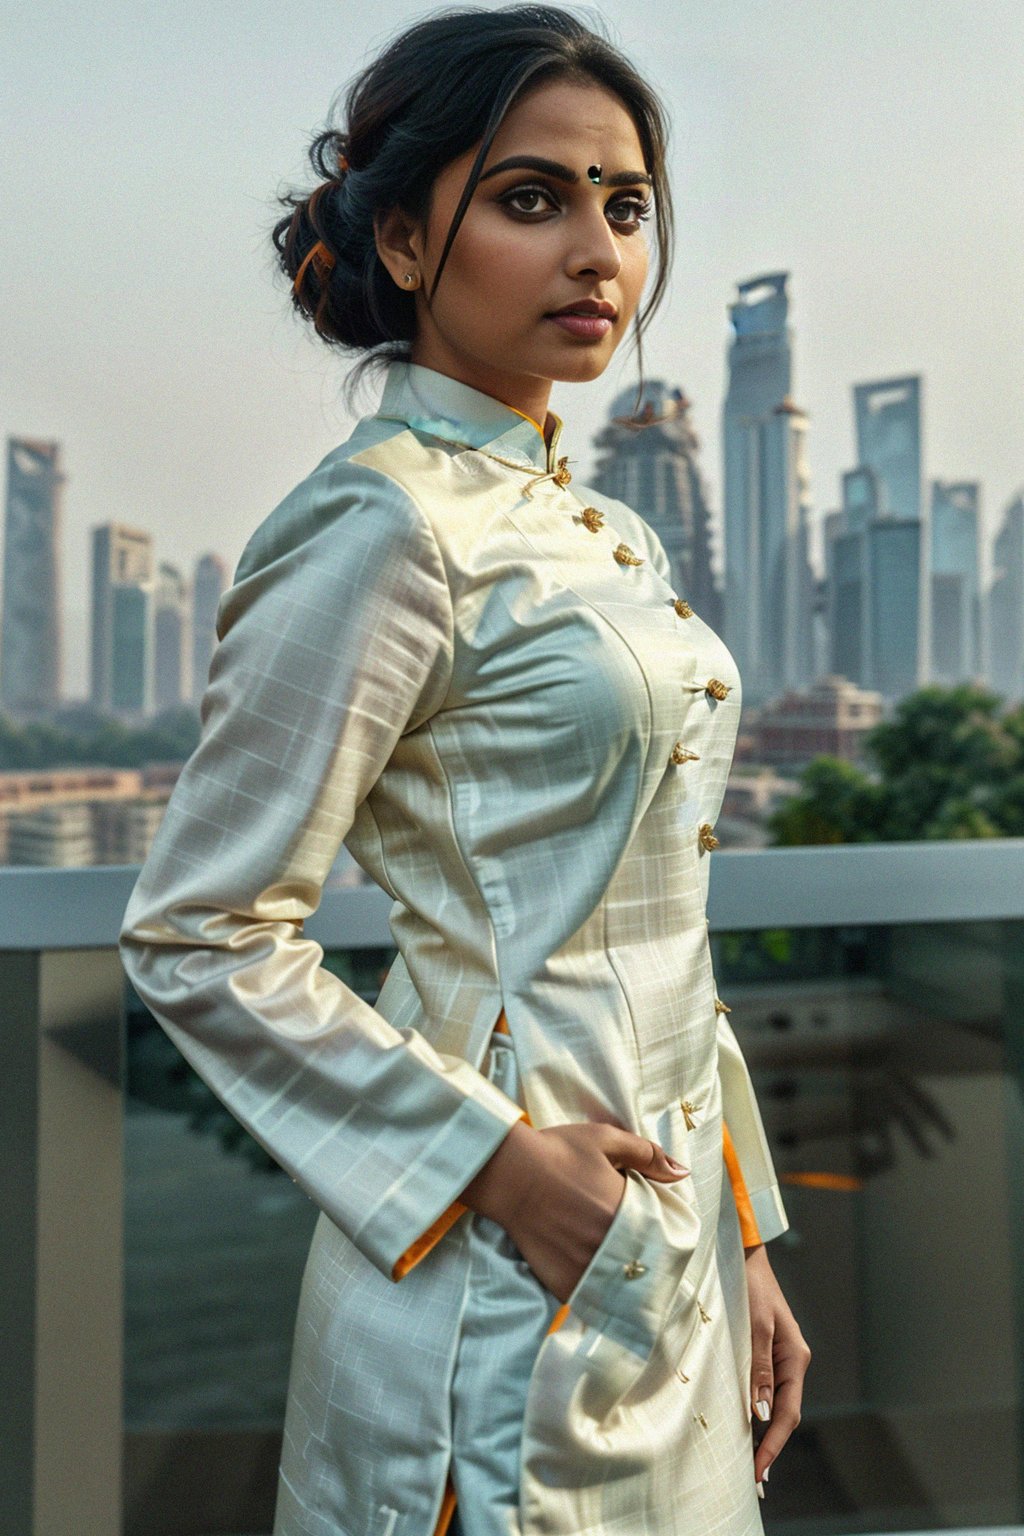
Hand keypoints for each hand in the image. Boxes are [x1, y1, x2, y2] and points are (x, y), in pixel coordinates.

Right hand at [460, 1118, 689, 1301]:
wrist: (508, 1172)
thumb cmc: (557, 1151)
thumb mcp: (605, 1140)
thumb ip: (646, 1154)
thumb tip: (682, 1172)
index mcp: (624, 1211)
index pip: (660, 1234)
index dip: (661, 1234)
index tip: (656, 1231)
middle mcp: (609, 1244)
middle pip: (643, 1263)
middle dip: (645, 1259)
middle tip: (640, 1255)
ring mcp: (586, 1266)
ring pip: (620, 1287)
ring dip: (625, 1281)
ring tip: (623, 1274)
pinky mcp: (563, 1282)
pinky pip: (591, 1298)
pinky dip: (597, 1293)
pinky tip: (597, 1281)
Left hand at [743, 1243, 811, 1485]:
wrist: (744, 1256)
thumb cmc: (750, 1287)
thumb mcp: (753, 1326)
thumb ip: (758, 1369)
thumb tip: (759, 1414)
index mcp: (795, 1358)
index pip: (787, 1413)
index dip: (774, 1446)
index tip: (760, 1473)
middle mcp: (792, 1362)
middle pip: (784, 1414)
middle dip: (770, 1448)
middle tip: (754, 1480)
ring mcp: (780, 1358)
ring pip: (775, 1405)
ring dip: (764, 1434)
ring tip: (749, 1464)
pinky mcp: (766, 1353)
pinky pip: (765, 1390)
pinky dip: (756, 1412)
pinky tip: (745, 1427)